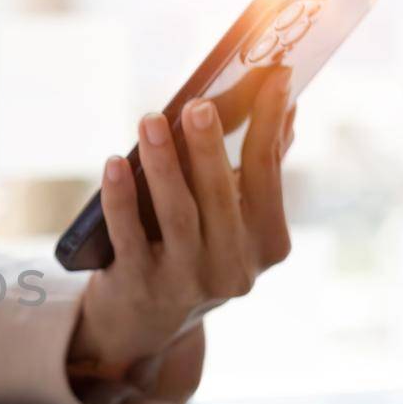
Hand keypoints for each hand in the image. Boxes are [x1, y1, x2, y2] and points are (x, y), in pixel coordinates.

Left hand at [68, 66, 295, 377]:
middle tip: (197, 104)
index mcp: (267, 244)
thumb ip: (259, 171)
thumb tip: (288, 108)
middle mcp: (233, 267)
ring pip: (177, 213)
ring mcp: (187, 280)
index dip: (269, 123)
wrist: (146, 325)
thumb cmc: (195, 252)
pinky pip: (128, 234)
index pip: (268, 174)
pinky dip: (120, 197)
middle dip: (209, 146)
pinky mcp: (140, 286)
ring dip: (162, 162)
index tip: (272, 78)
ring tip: (149, 120)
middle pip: (222, 195)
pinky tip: (114, 162)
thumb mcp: (234, 222)